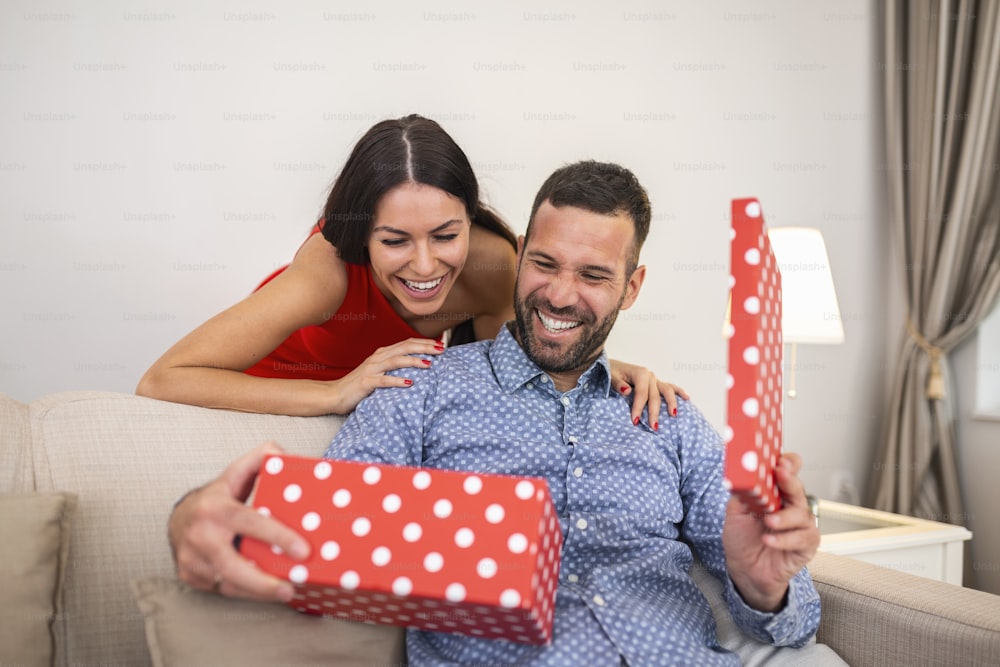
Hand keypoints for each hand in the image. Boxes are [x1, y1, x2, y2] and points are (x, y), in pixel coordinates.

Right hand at [169, 442, 310, 601]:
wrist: (178, 517)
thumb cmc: (216, 497)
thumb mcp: (235, 474)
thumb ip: (259, 460)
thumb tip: (282, 456)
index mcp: (215, 508)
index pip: (250, 523)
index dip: (278, 537)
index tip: (303, 550)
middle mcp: (200, 536)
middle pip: (232, 566)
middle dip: (263, 582)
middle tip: (291, 587)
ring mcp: (192, 559)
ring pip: (228, 583)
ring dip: (258, 591)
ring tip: (285, 591)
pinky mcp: (190, 576)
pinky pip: (222, 589)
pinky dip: (245, 592)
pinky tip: (265, 591)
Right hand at [327, 337, 444, 412]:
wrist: (334, 394)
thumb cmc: (359, 385)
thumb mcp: (379, 372)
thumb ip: (394, 368)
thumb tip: (418, 367)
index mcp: (382, 354)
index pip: (407, 343)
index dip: (424, 342)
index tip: (441, 345)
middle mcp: (378, 358)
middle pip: (404, 348)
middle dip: (424, 347)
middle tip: (441, 350)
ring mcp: (371, 369)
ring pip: (395, 361)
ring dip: (413, 361)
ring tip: (429, 364)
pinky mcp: (366, 382)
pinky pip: (383, 380)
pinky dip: (397, 380)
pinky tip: (410, 383)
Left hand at [608, 359, 689, 428]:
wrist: (613, 367)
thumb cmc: (612, 373)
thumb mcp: (612, 376)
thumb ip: (618, 384)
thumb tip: (627, 391)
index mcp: (640, 373)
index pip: (642, 394)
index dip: (639, 408)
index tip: (635, 421)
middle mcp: (650, 375)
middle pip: (655, 396)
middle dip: (654, 412)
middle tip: (653, 427)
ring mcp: (655, 379)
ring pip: (667, 391)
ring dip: (671, 403)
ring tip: (673, 415)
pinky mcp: (657, 383)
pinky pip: (670, 387)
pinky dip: (679, 392)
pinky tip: (687, 398)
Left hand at [722, 453, 819, 611]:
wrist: (744, 569)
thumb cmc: (742, 538)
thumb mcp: (735, 511)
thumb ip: (742, 493)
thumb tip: (742, 476)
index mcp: (775, 492)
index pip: (788, 471)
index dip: (788, 463)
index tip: (780, 460)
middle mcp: (791, 505)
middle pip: (797, 488)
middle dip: (790, 480)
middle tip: (781, 475)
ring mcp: (800, 525)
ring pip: (801, 514)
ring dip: (784, 517)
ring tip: (768, 522)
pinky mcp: (806, 545)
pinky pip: (802, 538)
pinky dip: (785, 539)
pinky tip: (770, 540)